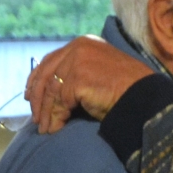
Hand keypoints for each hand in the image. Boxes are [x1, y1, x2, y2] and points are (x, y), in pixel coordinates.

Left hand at [26, 35, 153, 133]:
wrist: (143, 96)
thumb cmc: (126, 88)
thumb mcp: (98, 72)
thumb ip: (76, 73)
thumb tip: (51, 92)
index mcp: (83, 43)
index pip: (51, 60)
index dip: (37, 79)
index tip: (30, 96)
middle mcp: (78, 47)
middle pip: (46, 74)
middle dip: (38, 98)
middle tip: (35, 117)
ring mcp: (77, 61)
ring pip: (51, 91)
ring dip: (47, 113)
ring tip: (45, 128)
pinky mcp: (78, 78)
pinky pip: (59, 102)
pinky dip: (55, 118)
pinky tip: (56, 128)